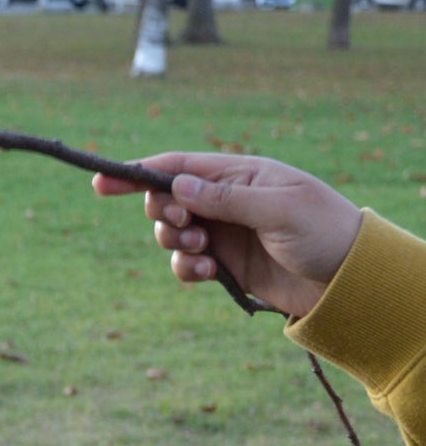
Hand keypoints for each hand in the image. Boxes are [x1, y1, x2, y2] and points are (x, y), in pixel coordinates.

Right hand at [93, 153, 362, 318]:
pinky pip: (185, 264)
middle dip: (163, 215)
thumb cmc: (321, 231)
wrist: (344, 277)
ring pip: (171, 234)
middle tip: (185, 227)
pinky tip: (208, 275)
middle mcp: (224, 199)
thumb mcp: (277, 210)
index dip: (137, 173)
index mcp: (239, 173)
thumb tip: (177, 187)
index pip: (178, 168)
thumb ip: (226, 199)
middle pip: (166, 201)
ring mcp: (222, 232)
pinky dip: (187, 270)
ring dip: (175, 245)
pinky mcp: (223, 263)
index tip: (101, 182)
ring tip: (203, 254)